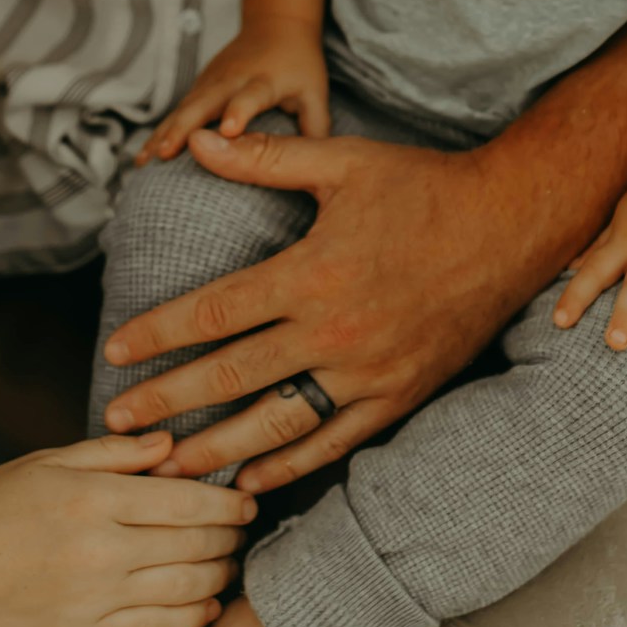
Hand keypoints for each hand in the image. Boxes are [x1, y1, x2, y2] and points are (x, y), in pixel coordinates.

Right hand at [0, 432, 255, 626]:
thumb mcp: (48, 461)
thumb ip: (114, 452)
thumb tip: (170, 444)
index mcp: (94, 499)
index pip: (187, 501)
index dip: (228, 502)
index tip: (246, 499)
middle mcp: (102, 550)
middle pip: (197, 544)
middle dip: (231, 535)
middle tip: (243, 527)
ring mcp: (96, 597)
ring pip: (188, 588)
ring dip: (220, 573)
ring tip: (228, 560)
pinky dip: (196, 615)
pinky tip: (207, 601)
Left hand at [101, 127, 540, 493]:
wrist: (511, 227)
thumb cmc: (424, 187)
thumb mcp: (343, 162)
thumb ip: (267, 160)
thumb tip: (200, 145)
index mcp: (313, 273)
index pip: (215, 312)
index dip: (158, 333)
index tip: (115, 351)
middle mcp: (336, 331)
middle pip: (231, 378)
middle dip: (166, 402)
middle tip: (115, 421)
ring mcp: (368, 373)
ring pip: (275, 424)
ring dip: (215, 449)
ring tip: (167, 466)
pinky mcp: (398, 397)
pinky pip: (334, 443)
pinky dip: (288, 467)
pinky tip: (247, 482)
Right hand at [138, 16, 330, 162]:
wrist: (277, 22)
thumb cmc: (300, 64)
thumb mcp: (315, 93)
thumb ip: (315, 129)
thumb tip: (316, 170)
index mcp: (264, 80)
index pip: (251, 96)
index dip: (240, 111)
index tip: (228, 131)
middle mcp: (232, 79)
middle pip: (204, 103)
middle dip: (184, 127)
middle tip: (166, 154)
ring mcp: (211, 81)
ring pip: (183, 108)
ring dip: (163, 133)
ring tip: (145, 162)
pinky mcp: (200, 85)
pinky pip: (176, 111)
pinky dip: (159, 132)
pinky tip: (143, 157)